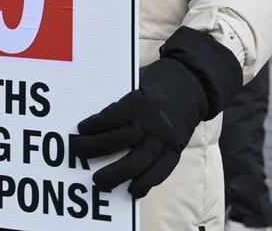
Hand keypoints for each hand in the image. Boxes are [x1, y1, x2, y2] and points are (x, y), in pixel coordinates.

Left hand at [69, 57, 207, 197]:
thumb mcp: (137, 81)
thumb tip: (97, 115)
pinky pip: (160, 171)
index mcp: (139, 103)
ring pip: (137, 161)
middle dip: (95, 149)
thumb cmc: (158, 82)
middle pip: (119, 140)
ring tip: (98, 181)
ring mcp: (163, 139)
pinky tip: (133, 190)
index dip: (94, 124)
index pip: (111, 116)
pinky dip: (146, 182)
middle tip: (78, 153)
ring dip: (116, 174)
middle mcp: (150, 123)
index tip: (79, 130)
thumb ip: (122, 100)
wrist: (193, 85)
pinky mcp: (175, 150)